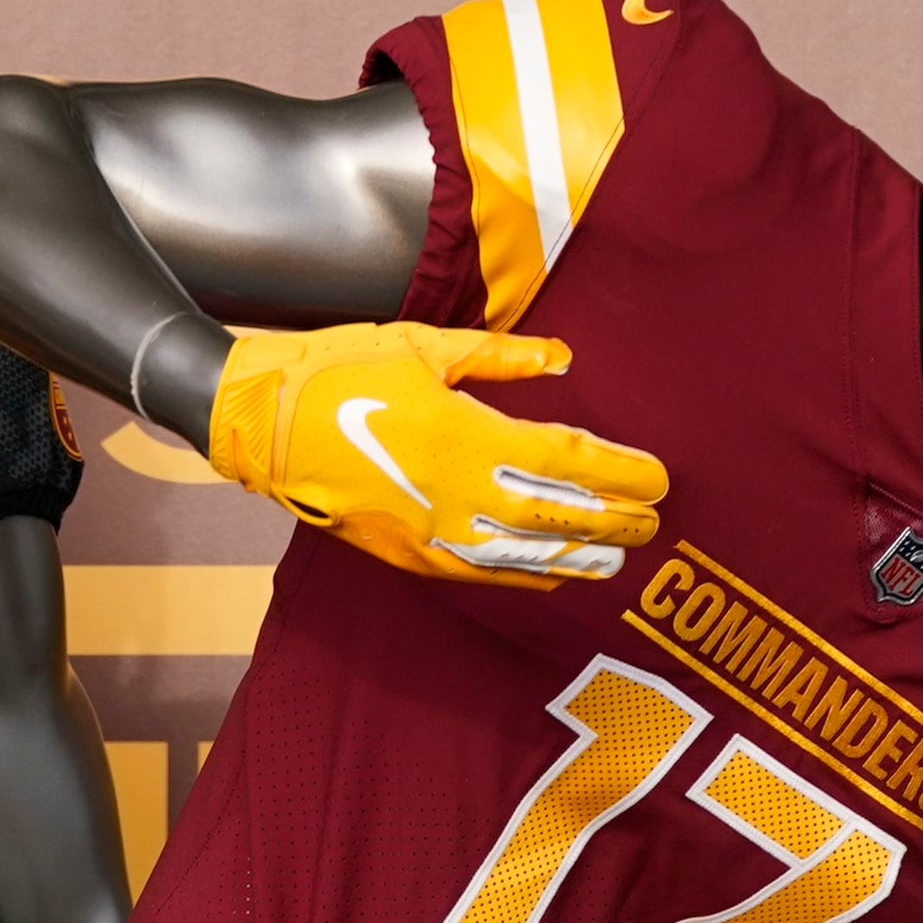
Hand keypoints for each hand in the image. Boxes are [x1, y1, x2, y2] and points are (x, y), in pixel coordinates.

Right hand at [202, 322, 668, 583]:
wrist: (263, 423)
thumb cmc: (341, 371)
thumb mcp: (425, 345)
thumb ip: (502, 358)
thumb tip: (564, 360)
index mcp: (467, 433)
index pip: (566, 460)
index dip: (619, 473)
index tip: (659, 477)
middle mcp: (459, 491)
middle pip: (558, 514)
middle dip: (613, 519)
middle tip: (656, 520)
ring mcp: (434, 531)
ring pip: (527, 555)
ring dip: (580, 557)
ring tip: (621, 556)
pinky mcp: (410, 554)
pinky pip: (483, 573)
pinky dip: (527, 577)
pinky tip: (557, 575)